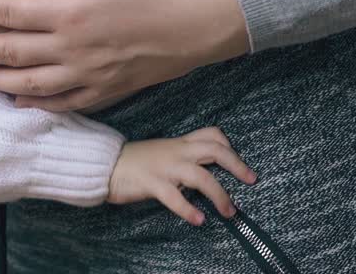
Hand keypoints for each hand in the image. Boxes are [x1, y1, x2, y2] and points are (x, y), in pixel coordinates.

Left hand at [0, 0, 249, 111]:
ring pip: (30, 85)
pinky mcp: (107, 91)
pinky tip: (17, 101)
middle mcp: (75, 49)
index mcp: (73, 12)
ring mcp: (90, 75)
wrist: (202, 22)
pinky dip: (35, 105)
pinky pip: (63, 104)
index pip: (12, 13)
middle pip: (12, 53)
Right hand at [108, 126, 256, 225]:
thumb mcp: (162, 152)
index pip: (211, 134)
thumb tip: (202, 169)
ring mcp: (165, 167)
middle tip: (251, 179)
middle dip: (237, 164)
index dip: (228, 145)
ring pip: (201, 176)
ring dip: (219, 195)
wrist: (105, 164)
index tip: (237, 160)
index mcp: (179, 143)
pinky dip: (189, 210)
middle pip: (214, 150)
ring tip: (230, 212)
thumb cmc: (134, 161)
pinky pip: (174, 197)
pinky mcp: (152, 183)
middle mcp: (176, 152)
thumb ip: (181, 157)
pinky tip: (199, 220)